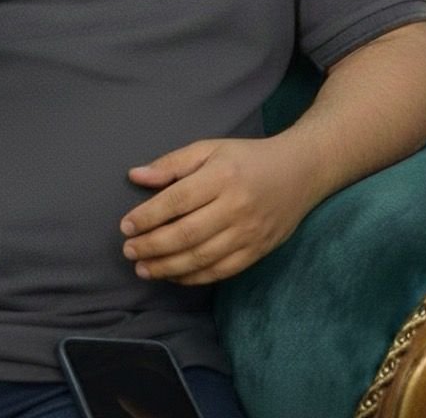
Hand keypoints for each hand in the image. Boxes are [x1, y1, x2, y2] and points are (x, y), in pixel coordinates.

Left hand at [119, 136, 321, 285]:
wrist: (299, 172)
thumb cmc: (246, 158)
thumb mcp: (209, 148)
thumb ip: (172, 163)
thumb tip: (135, 176)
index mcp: (221, 176)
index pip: (177, 200)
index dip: (148, 216)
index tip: (125, 226)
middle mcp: (235, 207)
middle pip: (186, 233)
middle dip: (152, 246)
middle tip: (128, 251)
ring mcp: (249, 233)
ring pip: (202, 257)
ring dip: (168, 267)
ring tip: (143, 268)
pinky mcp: (257, 251)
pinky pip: (221, 271)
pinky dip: (194, 277)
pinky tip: (173, 276)